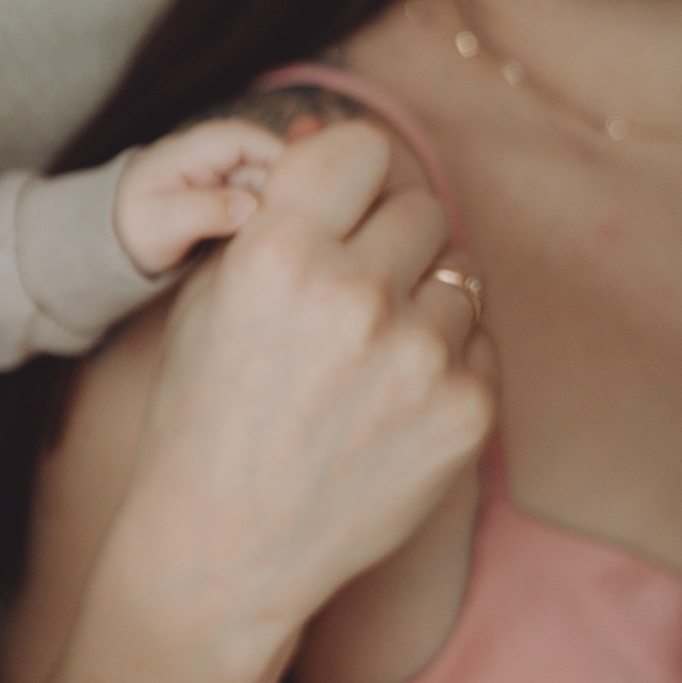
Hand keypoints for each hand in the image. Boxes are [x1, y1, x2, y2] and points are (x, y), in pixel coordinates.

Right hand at [117, 121, 493, 657]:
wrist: (221, 545)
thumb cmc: (202, 417)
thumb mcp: (208, 301)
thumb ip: (275, 216)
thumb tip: (323, 137)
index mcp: (275, 254)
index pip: (361, 147)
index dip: (350, 175)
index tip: (340, 206)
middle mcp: (352, 296)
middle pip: (418, 208)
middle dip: (386, 243)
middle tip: (346, 298)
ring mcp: (418, 357)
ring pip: (457, 278)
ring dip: (418, 306)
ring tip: (361, 363)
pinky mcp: (466, 411)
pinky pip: (478, 344)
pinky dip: (442, 364)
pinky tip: (385, 404)